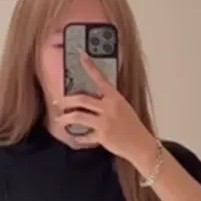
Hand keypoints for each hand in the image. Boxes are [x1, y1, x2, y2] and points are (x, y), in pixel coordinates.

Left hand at [52, 53, 157, 168]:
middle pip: (82, 98)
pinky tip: (76, 137)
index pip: (101, 78)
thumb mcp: (123, 108)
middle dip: (67, 100)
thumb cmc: (133, 127)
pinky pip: (84, 135)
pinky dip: (79, 137)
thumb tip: (92, 100)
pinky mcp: (102, 136)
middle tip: (59, 102)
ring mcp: (105, 122)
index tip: (81, 55)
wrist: (141, 145)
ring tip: (60, 119)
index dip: (90, 66)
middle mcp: (109, 107)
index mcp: (115, 98)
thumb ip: (109, 102)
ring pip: (78, 116)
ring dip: (66, 117)